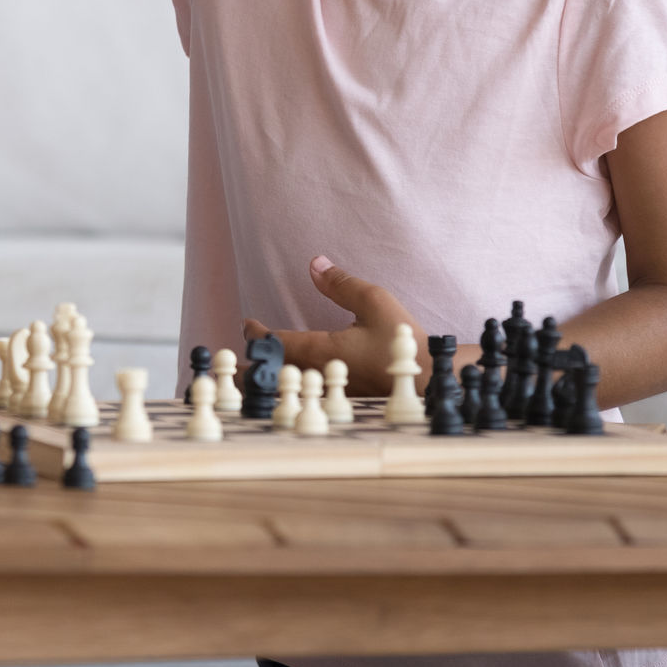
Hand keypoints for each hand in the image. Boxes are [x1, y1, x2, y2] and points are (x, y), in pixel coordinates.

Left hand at [244, 258, 423, 393]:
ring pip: (284, 391)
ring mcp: (328, 393)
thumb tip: (315, 263)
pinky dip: (286, 393)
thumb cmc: (402, 341)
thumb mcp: (374, 302)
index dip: (255, 333)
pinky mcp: (340, 403)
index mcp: (321, 350)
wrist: (430, 381)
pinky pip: (302, 399)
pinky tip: (285, 390)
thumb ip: (341, 283)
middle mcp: (318, 374)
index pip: (274, 341)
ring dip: (263, 383)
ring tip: (249, 376)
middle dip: (248, 365)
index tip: (247, 324)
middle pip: (269, 374)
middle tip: (236, 357)